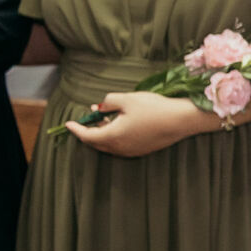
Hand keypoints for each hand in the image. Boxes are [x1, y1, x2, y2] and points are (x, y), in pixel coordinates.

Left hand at [65, 91, 208, 157]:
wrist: (182, 120)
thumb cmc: (154, 108)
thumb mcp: (127, 99)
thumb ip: (108, 102)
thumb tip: (100, 108)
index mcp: (112, 136)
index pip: (86, 135)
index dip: (76, 129)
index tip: (68, 124)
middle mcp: (120, 148)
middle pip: (96, 143)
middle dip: (89, 130)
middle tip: (89, 117)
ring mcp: (132, 151)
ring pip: (109, 144)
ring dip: (104, 132)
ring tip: (106, 117)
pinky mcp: (143, 150)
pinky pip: (121, 145)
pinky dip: (115, 136)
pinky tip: (122, 124)